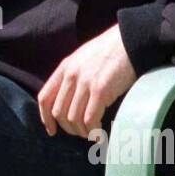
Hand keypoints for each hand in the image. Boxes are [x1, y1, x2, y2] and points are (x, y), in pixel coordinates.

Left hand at [37, 23, 136, 139]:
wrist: (129, 40)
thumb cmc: (110, 51)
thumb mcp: (82, 59)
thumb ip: (73, 76)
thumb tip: (70, 101)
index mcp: (64, 68)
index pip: (44, 98)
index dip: (45, 118)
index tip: (52, 130)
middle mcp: (71, 76)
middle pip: (59, 112)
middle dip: (68, 128)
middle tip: (81, 132)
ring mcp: (85, 82)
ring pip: (73, 118)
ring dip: (82, 131)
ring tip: (92, 133)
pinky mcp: (100, 89)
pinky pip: (90, 119)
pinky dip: (93, 131)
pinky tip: (100, 135)